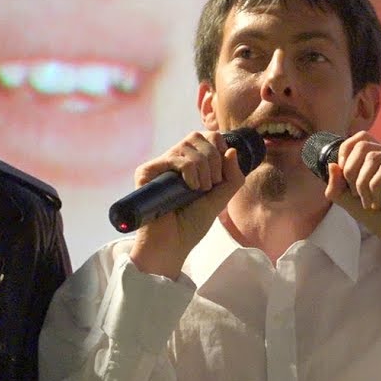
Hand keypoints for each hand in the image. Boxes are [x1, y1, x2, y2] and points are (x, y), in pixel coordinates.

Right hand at [128, 130, 245, 279]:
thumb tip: (232, 150)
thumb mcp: (220, 199)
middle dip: (213, 158)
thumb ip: (233, 177)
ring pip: (188, 145)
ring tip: (200, 189)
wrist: (172, 244)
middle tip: (212, 184)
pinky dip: (190, 171)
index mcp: (189, 163)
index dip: (219, 149)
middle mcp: (173, 160)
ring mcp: (160, 165)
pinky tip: (190, 188)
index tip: (220, 175)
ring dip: (203, 168)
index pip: (206, 137)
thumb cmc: (192, 224)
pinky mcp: (147, 172)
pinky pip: (176, 158)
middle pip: (197, 136)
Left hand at [323, 131, 380, 281]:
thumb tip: (332, 165)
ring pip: (372, 157)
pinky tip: (380, 203)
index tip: (345, 182)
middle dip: (351, 172)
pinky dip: (375, 187)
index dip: (345, 155)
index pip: (359, 139)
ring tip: (370, 204)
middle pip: (362, 144)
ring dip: (363, 185)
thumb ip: (338, 188)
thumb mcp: (354, 205)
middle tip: (358, 196)